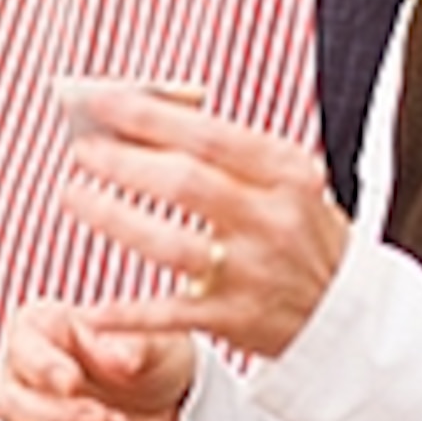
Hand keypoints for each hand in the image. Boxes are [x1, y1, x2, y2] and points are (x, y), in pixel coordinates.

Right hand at [0, 297, 192, 420]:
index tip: (73, 382)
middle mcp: (23, 373)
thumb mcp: (155, 340)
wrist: (168, 396)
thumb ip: (133, 345)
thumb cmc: (150, 353)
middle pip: (9, 404)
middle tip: (109, 419)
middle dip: (59, 418)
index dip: (43, 368)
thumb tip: (116, 358)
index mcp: (39, 328)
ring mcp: (29, 417)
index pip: (22, 348)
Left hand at [53, 82, 347, 361]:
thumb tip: (145, 114)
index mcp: (287, 173)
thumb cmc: (301, 232)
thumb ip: (227, 148)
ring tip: (74, 195)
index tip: (102, 100)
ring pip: (170, 245)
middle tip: (82, 150)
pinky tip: (89, 307)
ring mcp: (253, 272)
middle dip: (123, 163)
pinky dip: (125, 313)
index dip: (149, 116)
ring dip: (113, 218)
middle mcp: (272, 220)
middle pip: (185, 183)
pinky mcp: (235, 319)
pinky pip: (168, 314)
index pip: (209, 135)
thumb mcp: (285, 178)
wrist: (347, 313)